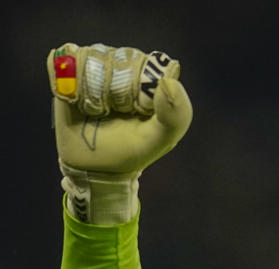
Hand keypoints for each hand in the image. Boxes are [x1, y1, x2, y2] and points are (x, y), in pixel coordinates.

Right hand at [48, 43, 192, 222]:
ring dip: (91, 89)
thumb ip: (176, 115)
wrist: (94, 165)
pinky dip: (68, 82)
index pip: (147, 63)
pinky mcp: (69, 70)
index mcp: (153, 80)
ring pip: (91, 56)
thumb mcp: (160, 139)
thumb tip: (169, 81)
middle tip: (114, 112)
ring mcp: (97, 66)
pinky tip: (75, 101)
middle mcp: (126, 66)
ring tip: (96, 110)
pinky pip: (65, 59)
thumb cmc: (132, 150)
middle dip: (114, 89)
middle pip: (118, 57)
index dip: (139, 86)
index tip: (137, 109)